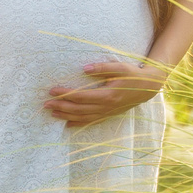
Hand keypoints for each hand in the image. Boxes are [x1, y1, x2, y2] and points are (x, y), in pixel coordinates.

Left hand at [45, 57, 169, 127]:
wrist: (148, 88)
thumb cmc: (133, 75)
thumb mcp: (120, 67)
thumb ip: (103, 67)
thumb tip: (85, 68)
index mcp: (108, 95)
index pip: (81, 96)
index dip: (66, 94)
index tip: (52, 90)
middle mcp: (106, 107)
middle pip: (79, 109)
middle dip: (61, 107)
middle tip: (45, 104)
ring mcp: (107, 112)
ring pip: (83, 117)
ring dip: (66, 116)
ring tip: (52, 113)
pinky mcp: (108, 114)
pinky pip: (91, 121)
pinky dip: (78, 123)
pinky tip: (67, 124)